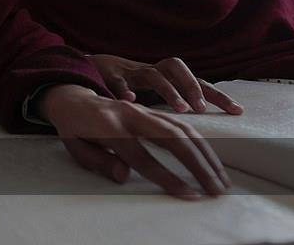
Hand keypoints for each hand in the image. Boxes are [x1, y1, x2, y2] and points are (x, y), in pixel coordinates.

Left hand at [39, 84, 229, 199]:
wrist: (73, 99)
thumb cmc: (75, 129)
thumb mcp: (76, 148)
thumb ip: (99, 163)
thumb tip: (125, 176)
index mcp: (108, 128)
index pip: (141, 156)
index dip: (166, 176)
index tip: (188, 194)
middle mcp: (130, 115)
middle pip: (171, 138)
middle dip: (198, 165)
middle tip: (215, 189)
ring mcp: (143, 110)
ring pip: (181, 129)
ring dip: (205, 154)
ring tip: (220, 179)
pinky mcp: (151, 110)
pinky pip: (180, 124)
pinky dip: (200, 142)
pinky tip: (211, 160)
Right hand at [89, 54, 242, 114]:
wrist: (83, 72)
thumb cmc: (121, 95)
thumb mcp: (146, 107)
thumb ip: (167, 120)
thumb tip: (194, 141)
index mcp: (164, 82)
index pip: (195, 83)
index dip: (216, 94)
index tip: (238, 110)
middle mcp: (150, 73)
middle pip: (179, 71)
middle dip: (196, 89)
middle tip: (204, 108)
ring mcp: (130, 72)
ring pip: (154, 75)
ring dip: (169, 90)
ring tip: (181, 109)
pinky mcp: (108, 74)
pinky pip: (116, 80)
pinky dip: (123, 88)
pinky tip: (129, 99)